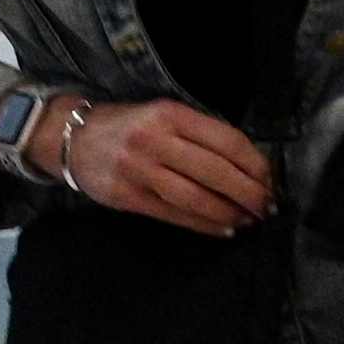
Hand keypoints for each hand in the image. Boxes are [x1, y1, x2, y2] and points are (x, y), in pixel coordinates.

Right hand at [63, 97, 277, 234]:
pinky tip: (224, 229)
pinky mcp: (128, 196)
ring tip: (249, 220)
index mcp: (171, 114)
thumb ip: (200, 135)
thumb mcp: (164, 116)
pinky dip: (204, 224)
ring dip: (230, 212)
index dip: (255, 165)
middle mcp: (156, 140)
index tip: (270, 180)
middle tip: (267, 206)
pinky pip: (175, 215)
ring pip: (197, 197)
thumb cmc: (130, 127)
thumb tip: (249, 166)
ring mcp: (140, 170)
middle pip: (216, 171)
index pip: (227, 141)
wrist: (73, 138)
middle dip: (250, 193)